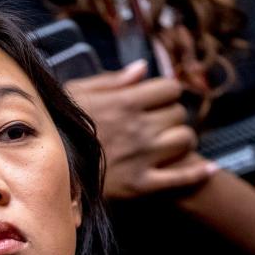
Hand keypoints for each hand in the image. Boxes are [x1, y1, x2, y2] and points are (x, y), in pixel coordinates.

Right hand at [65, 60, 215, 199]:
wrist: (46, 171)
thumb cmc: (57, 128)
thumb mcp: (76, 94)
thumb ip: (112, 81)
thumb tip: (142, 69)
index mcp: (125, 102)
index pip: (170, 88)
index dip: (168, 93)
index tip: (159, 100)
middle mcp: (139, 128)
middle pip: (179, 114)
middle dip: (171, 117)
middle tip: (158, 124)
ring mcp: (143, 157)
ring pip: (185, 140)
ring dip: (181, 140)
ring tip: (170, 143)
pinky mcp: (142, 185)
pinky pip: (181, 178)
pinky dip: (198, 173)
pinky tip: (208, 169)